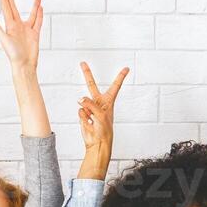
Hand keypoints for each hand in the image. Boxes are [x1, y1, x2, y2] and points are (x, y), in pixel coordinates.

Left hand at [0, 0, 43, 70]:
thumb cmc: (13, 54)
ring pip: (32, 14)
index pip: (7, 11)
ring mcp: (27, 30)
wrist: (24, 64)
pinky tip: (41, 8)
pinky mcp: (35, 34)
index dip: (4, 1)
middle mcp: (18, 27)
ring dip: (34, 6)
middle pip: (15, 10)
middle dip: (11, 0)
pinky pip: (38, 22)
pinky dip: (40, 15)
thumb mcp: (4, 39)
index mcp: (10, 27)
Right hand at [77, 62, 128, 178]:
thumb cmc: (104, 130)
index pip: (115, 86)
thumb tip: (80, 99)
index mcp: (108, 101)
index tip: (126, 68)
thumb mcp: (101, 115)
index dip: (120, 77)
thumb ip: (90, 104)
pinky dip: (83, 117)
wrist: (97, 143)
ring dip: (87, 111)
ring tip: (92, 120)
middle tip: (82, 63)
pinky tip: (88, 123)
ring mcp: (90, 108)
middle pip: (91, 86)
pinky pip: (80, 111)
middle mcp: (99, 103)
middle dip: (87, 74)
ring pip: (83, 102)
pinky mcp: (83, 114)